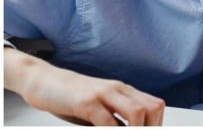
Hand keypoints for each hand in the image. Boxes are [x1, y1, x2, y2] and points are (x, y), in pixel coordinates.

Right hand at [6, 48, 164, 125]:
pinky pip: (106, 120)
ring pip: (136, 112)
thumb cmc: (71, 96)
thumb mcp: (99, 108)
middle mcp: (118, 90)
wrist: (43, 79)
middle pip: (152, 108)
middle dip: (150, 129)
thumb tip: (128, 128)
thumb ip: (115, 120)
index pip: (155, 106)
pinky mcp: (86, 102)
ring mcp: (103, 94)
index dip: (157, 125)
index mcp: (124, 91)